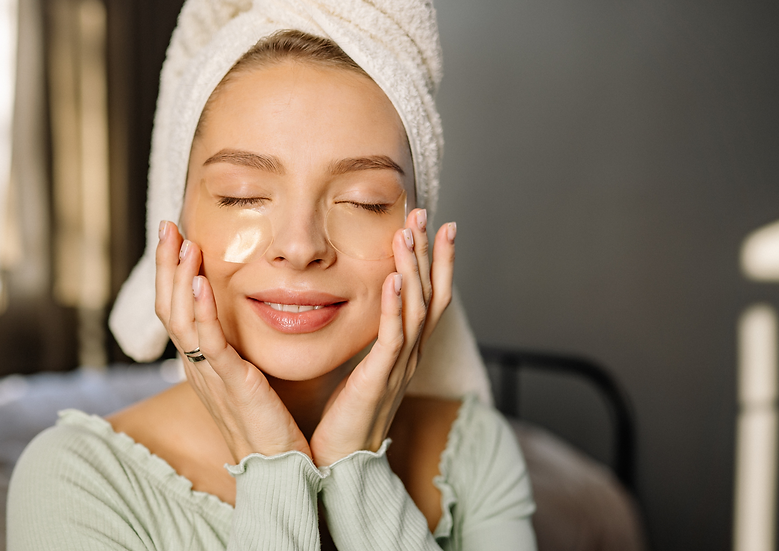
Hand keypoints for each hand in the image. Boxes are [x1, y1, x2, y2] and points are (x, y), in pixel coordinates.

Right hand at [154, 221, 310, 462]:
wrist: (278, 468)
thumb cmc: (269, 424)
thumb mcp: (249, 378)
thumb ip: (242, 349)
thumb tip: (247, 319)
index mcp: (201, 363)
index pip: (177, 309)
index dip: (172, 272)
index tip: (177, 237)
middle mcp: (197, 367)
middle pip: (169, 307)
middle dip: (166, 265)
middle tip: (168, 225)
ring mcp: (210, 375)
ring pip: (181, 318)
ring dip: (180, 277)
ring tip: (183, 242)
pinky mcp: (231, 384)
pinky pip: (209, 342)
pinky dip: (202, 310)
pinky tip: (201, 282)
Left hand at [309, 209, 454, 466]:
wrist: (342, 465)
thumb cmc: (345, 420)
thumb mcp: (362, 372)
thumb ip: (368, 343)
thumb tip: (363, 314)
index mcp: (405, 352)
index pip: (429, 298)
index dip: (436, 262)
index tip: (435, 227)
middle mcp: (409, 356)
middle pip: (432, 296)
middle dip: (431, 254)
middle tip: (427, 215)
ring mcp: (399, 368)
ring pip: (417, 310)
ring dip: (415, 269)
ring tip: (409, 234)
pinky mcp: (379, 380)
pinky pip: (393, 338)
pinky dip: (397, 307)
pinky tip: (394, 279)